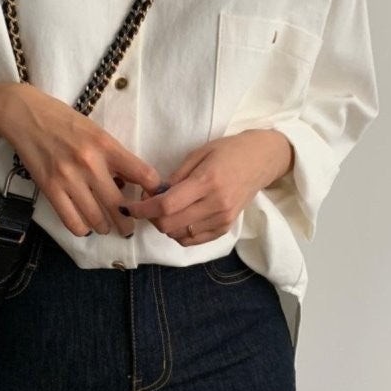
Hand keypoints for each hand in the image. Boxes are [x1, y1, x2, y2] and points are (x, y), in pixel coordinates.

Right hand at [0, 83, 163, 236]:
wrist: (25, 115)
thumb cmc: (64, 121)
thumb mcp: (96, 132)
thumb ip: (114, 155)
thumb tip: (131, 183)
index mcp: (106, 145)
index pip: (143, 174)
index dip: (153, 190)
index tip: (151, 198)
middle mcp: (90, 163)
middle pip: (120, 205)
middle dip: (128, 222)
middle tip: (129, 227)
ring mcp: (68, 178)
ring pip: (97, 218)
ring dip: (105, 227)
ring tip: (106, 227)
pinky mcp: (49, 188)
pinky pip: (72, 221)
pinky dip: (82, 229)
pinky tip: (85, 226)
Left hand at [123, 129, 294, 245]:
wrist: (262, 160)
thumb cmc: (228, 151)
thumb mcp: (199, 154)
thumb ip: (176, 177)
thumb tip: (154, 195)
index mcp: (207, 182)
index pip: (166, 205)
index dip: (142, 209)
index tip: (129, 207)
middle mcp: (215, 205)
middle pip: (169, 225)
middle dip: (151, 218)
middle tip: (149, 204)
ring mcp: (222, 219)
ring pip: (179, 235)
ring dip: (165, 225)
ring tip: (166, 209)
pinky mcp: (225, 228)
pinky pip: (192, 240)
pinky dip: (179, 233)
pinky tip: (179, 218)